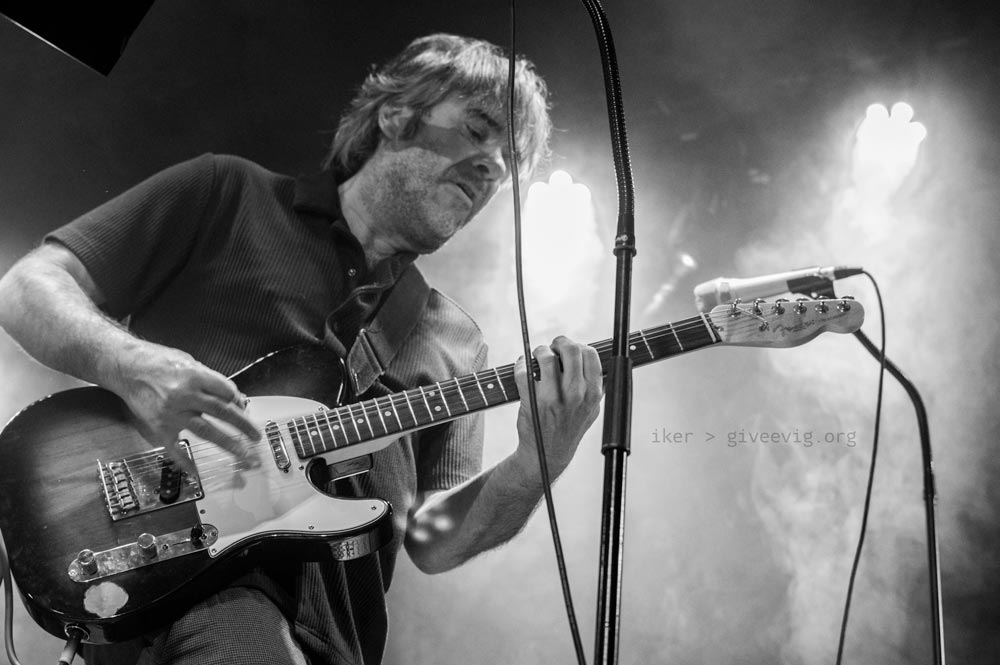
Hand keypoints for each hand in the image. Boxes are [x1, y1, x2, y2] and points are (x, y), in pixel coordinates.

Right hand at [112, 342, 262, 475]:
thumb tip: (232, 397)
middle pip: (222, 412)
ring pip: (206, 431)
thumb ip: (209, 379)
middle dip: (243, 425)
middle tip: (256, 436)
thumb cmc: (157, 361)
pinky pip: (174, 448)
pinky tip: (196, 471)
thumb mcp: (188, 361)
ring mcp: (172, 414)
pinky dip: (185, 462)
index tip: (244, 407)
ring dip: (228, 443)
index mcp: (194, 376)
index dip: (239, 401)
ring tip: (243, 453)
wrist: (126, 367)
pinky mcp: (158, 427)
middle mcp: (185, 396)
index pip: (226, 392)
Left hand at [512, 335, 602, 478]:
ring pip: (546, 356)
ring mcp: (553, 397)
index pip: (590, 354)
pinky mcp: (532, 400)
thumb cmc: (569, 428)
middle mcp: (576, 394)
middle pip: (571, 349)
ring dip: (540, 351)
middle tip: (553, 348)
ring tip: (537, 356)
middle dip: (559, 343)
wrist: (547, 454)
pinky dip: (521, 363)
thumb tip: (591, 358)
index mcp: (593, 393)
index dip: (578, 346)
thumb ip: (595, 386)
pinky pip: (524, 370)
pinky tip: (523, 366)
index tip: (570, 350)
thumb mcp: (591, 410)